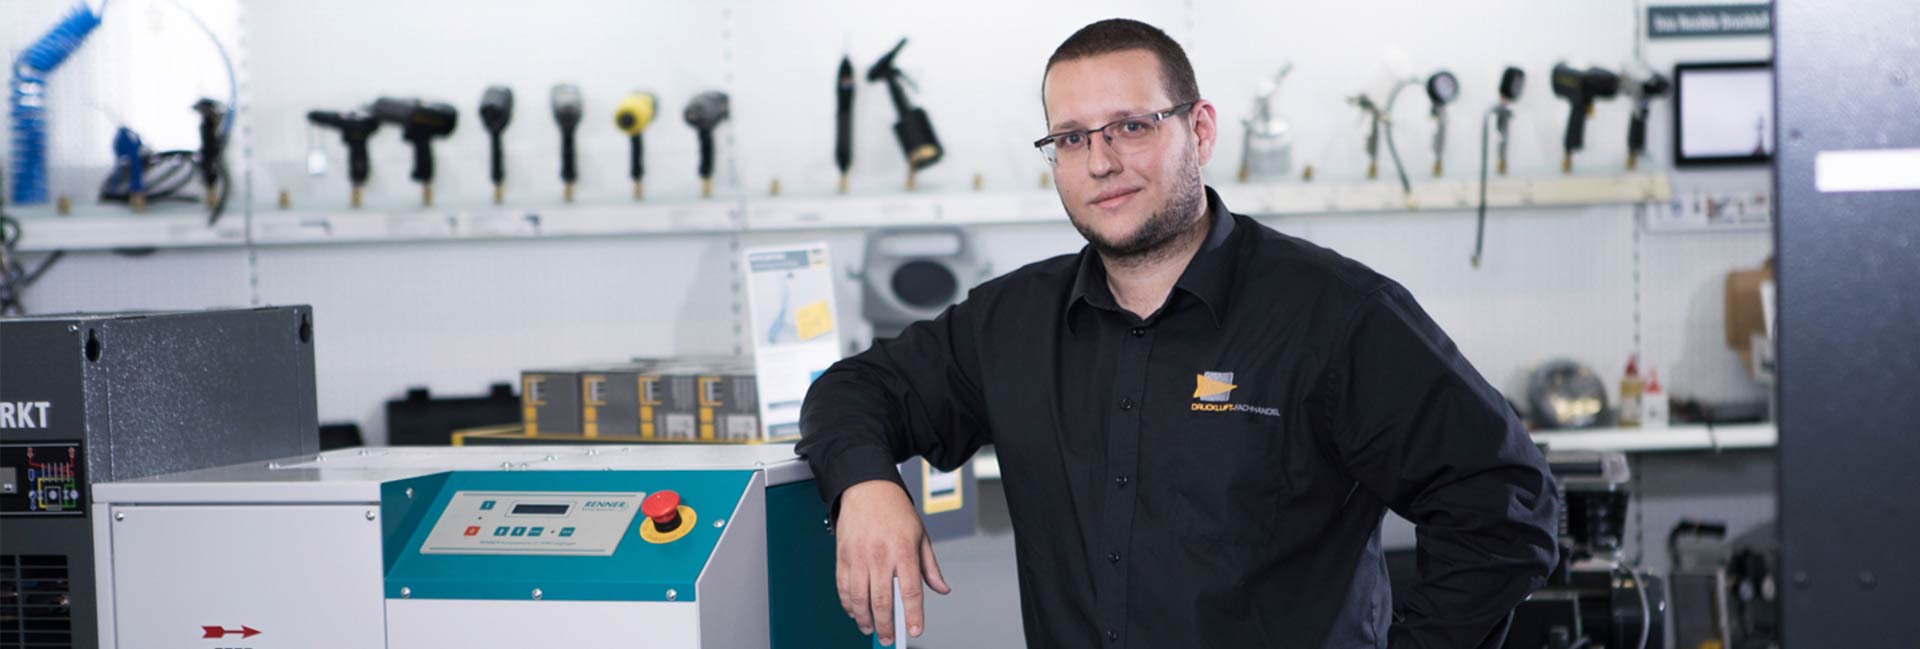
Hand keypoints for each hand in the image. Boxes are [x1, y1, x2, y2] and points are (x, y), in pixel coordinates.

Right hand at [834, 479, 950, 645]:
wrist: (867, 487)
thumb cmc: (895, 510)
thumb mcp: (920, 535)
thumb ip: (930, 566)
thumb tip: (941, 589)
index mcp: (903, 550)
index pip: (910, 590)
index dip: (913, 615)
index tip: (915, 630)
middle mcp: (880, 555)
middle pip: (882, 600)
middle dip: (885, 625)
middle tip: (887, 638)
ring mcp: (858, 556)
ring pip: (859, 598)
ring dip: (864, 618)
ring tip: (870, 628)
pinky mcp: (843, 556)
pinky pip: (843, 586)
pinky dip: (847, 603)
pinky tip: (854, 611)